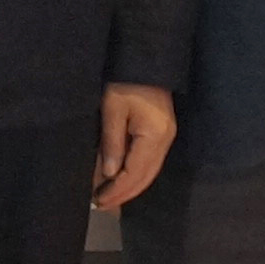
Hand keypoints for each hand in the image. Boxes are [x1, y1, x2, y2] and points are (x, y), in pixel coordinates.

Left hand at [94, 83, 177, 211]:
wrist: (144, 57)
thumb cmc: (125, 81)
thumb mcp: (112, 109)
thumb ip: (111, 143)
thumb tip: (109, 175)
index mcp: (154, 135)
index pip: (134, 173)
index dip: (116, 190)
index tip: (97, 201)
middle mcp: (165, 140)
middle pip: (145, 177)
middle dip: (123, 194)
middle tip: (100, 206)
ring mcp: (166, 136)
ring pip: (149, 172)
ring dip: (129, 187)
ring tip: (108, 198)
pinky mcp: (162, 132)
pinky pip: (149, 162)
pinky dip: (135, 174)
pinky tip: (120, 179)